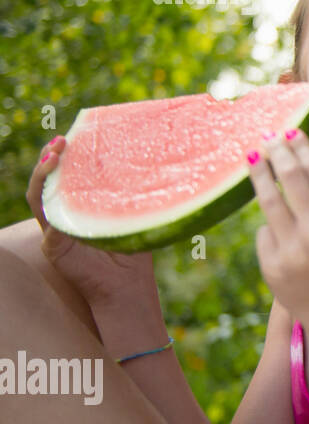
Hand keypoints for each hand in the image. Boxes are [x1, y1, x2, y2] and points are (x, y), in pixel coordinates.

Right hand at [27, 134, 156, 307]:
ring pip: (38, 197)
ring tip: (52, 156)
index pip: (66, 176)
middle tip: (60, 141)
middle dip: (48, 158)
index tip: (72, 135)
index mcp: (79, 208)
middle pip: (47, 181)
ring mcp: (54, 231)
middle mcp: (63, 216)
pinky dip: (50, 207)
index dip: (65, 156)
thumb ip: (134, 197)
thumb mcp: (134, 218)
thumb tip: (155, 163)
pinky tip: (57, 192)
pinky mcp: (53, 247)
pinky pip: (47, 224)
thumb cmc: (133, 254)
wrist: (128, 288)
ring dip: (42, 175)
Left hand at [247, 129, 308, 325]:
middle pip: (290, 178)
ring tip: (254, 157)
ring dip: (260, 173)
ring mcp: (293, 249)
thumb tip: (295, 155)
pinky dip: (271, 228)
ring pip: (268, 200)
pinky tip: (281, 235)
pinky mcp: (272, 265)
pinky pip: (264, 232)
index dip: (298, 147)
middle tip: (267, 136)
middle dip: (277, 152)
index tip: (288, 131)